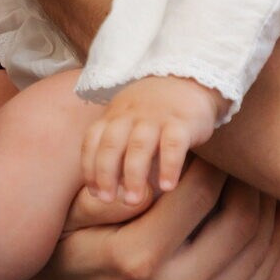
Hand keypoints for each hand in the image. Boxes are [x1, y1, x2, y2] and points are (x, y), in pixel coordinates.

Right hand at [0, 161, 279, 279]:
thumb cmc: (68, 248)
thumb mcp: (72, 214)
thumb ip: (111, 189)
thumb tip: (156, 170)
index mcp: (137, 258)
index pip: (200, 194)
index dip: (213, 162)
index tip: (212, 146)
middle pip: (239, 223)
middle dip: (249, 183)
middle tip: (244, 161)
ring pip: (257, 253)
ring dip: (267, 212)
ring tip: (260, 184)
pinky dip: (270, 247)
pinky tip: (271, 221)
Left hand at [83, 75, 226, 204]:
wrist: (190, 78)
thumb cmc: (154, 110)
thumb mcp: (128, 120)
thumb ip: (117, 147)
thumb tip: (107, 188)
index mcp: (114, 115)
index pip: (92, 141)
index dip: (89, 167)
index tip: (94, 192)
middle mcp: (130, 115)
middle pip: (111, 144)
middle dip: (105, 174)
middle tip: (106, 200)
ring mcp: (155, 117)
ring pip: (139, 145)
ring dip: (133, 175)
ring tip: (133, 201)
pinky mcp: (182, 121)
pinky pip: (173, 145)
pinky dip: (169, 166)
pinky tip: (167, 187)